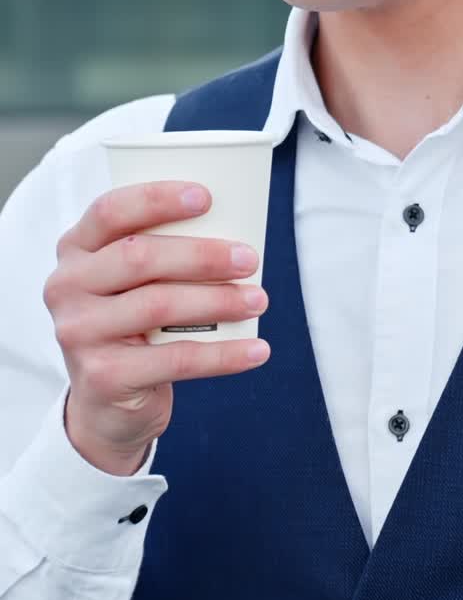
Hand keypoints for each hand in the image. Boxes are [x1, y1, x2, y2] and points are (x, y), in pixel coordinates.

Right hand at [43, 181, 269, 474]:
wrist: (108, 401)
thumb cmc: (135, 322)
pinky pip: (176, 360)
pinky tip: (257, 349)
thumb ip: (163, 254)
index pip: (110, 211)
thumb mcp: (136, 282)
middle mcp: (67, 286)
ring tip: (258, 300)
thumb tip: (232, 238)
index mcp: (76, 248)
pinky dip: (223, 355)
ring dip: (218, 300)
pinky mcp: (102, 376)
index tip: (206, 197)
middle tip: (249, 259)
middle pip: (139, 258)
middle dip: (202, 255)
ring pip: (159, 305)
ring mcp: (79, 332)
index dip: (157, 200)